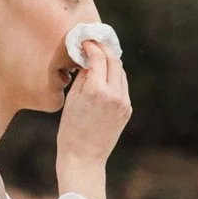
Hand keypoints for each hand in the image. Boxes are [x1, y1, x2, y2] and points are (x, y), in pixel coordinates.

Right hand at [56, 40, 130, 198]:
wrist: (84, 157)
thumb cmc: (70, 130)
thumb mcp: (72, 99)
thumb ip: (82, 76)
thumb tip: (87, 60)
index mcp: (97, 91)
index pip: (99, 58)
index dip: (92, 46)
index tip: (85, 41)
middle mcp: (115, 95)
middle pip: (114, 61)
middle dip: (104, 50)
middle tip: (94, 44)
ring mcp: (124, 103)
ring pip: (121, 73)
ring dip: (111, 63)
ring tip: (99, 57)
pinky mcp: (127, 110)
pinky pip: (122, 87)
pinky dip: (114, 77)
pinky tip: (104, 76)